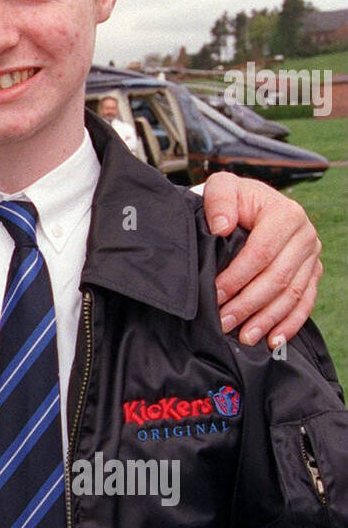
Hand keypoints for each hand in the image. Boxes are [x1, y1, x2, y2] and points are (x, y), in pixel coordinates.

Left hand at [202, 172, 320, 347]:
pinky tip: (273, 340)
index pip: (262, 252)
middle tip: (224, 322)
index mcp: (286, 214)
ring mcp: (311, 256)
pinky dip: (290, 324)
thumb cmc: (233, 199)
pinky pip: (306, 302)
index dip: (238, 276)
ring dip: (268, 319)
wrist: (250, 204)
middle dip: (249, 303)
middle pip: (278, 278)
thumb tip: (222, 227)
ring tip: (245, 337)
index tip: (216, 294)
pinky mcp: (312, 272)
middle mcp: (305, 235)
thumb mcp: (222, 188)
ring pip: (293, 294)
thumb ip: (219, 200)